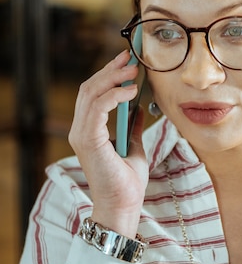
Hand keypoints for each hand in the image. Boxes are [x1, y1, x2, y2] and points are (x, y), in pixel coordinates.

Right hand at [68, 50, 148, 238]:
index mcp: (89, 131)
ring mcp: (82, 135)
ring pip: (91, 94)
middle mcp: (80, 130)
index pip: (93, 94)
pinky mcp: (89, 140)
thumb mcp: (134, 147)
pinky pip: (98, 108)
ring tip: (133, 69)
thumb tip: (140, 109)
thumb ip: (133, 127)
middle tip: (130, 57)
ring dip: (113, 78)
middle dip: (110, 70)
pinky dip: (114, 95)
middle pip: (90, 89)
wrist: (123, 206)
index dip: (108, 74)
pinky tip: (131, 91)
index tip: (127, 61)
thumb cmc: (127, 182)